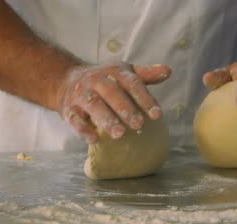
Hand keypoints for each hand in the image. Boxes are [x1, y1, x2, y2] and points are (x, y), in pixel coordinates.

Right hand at [55, 62, 170, 142]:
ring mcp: (81, 95)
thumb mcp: (124, 73)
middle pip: (112, 93)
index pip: (132, 83)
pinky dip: (83, 130)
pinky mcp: (69, 109)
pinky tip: (94, 140)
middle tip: (139, 124)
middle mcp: (97, 81)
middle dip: (125, 109)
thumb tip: (168, 71)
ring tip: (119, 134)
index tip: (157, 115)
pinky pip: (75, 119)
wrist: (67, 80)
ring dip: (106, 119)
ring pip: (94, 106)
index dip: (145, 99)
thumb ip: (146, 75)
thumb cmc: (105, 80)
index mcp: (114, 72)